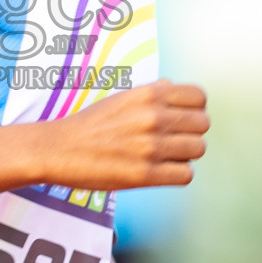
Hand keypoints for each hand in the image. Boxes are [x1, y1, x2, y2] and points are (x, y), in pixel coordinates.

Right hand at [50, 78, 207, 189]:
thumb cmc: (90, 124)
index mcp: (148, 95)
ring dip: (185, 154)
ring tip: (165, 156)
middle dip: (191, 132)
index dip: (194, 108)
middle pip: (202, 124)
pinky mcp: (145, 175)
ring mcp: (150, 146)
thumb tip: (174, 87)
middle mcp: (153, 117)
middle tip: (173, 139)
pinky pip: (186, 174)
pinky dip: (177, 174)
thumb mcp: (120, 98)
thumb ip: (151, 92)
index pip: (199, 97)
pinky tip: (161, 170)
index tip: (182, 118)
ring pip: (198, 149)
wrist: (58, 150)